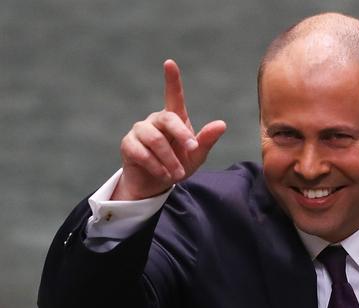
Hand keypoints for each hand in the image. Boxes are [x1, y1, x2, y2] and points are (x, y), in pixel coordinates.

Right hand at [112, 59, 226, 199]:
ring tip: (177, 174)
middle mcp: (155, 120)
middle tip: (192, 151)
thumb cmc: (178, 165)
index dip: (172, 80)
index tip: (169, 63)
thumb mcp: (196, 155)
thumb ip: (207, 140)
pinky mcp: (128, 144)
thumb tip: (222, 124)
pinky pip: (142, 153)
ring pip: (155, 139)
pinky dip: (156, 166)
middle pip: (168, 119)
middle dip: (182, 135)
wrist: (156, 184)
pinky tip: (163, 174)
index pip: (173, 96)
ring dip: (169, 159)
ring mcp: (140, 131)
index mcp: (174, 118)